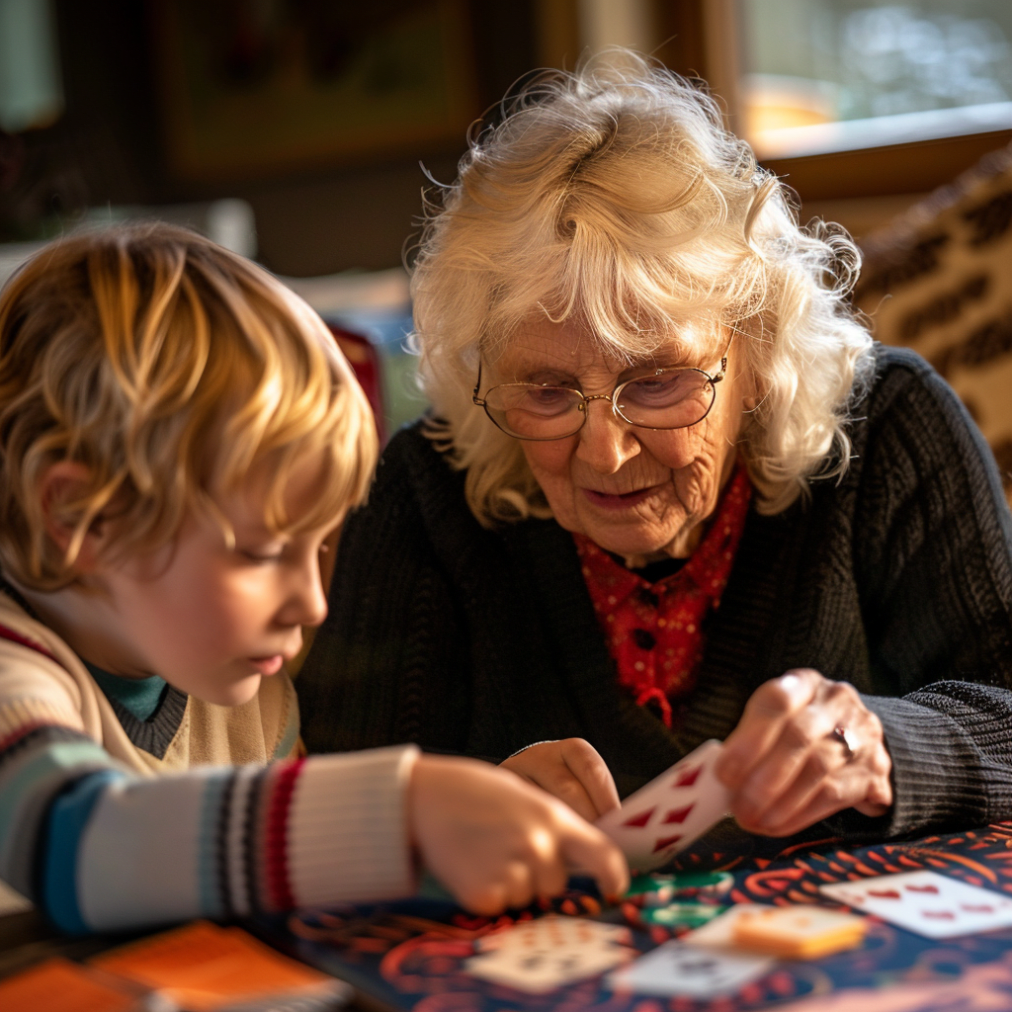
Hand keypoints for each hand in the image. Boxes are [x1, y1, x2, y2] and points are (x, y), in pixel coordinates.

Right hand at [409, 753, 628, 914]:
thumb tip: (579, 864)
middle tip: (504, 846)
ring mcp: (511, 871)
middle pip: (557, 883)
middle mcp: (539, 845)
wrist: (423, 796)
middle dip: (537, 873)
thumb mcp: (525, 797)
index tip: (615, 889)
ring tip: (482, 850)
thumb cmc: (476, 794)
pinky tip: (469, 865)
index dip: (614, 877)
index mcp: (554, 817)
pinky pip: (498, 906)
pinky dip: (485, 892)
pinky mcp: (483, 895)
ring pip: (526, 896)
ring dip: (509, 882)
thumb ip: (554, 828)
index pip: (604, 855)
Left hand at [715, 669, 892, 836]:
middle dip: (763, 779)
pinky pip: (834, 796)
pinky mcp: (874, 771)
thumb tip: (719, 778)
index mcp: (804, 683)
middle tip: (739, 807)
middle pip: (799, 737)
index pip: (777, 701)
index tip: (724, 774)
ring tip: (753, 820)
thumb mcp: (776, 718)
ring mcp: (862, 735)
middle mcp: (837, 702)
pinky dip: (799, 814)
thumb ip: (750, 738)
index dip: (748, 740)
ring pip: (818, 770)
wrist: (860, 738)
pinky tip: (776, 825)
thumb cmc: (801, 729)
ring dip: (779, 802)